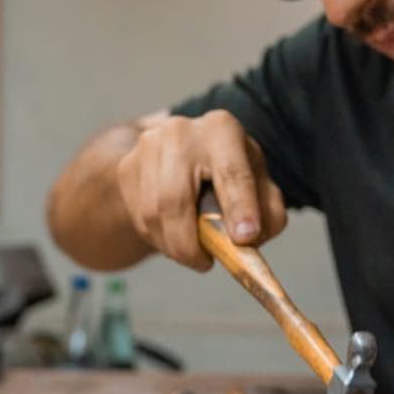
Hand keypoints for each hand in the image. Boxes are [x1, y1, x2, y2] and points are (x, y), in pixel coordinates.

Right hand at [115, 110, 287, 270]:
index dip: (240, 207)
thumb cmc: (230, 173)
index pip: (231, 172)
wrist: (184, 154)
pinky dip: (158, 238)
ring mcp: (148, 147)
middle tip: (206, 263)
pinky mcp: (127, 167)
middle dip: (190, 244)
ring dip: (173, 246)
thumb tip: (248, 238)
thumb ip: (267, 213)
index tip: (246, 237)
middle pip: (176, 198)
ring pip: (153, 213)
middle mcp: (181, 131)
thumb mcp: (260, 185)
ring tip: (193, 254)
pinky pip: (139, 217)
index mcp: (222, 129)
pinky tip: (174, 235)